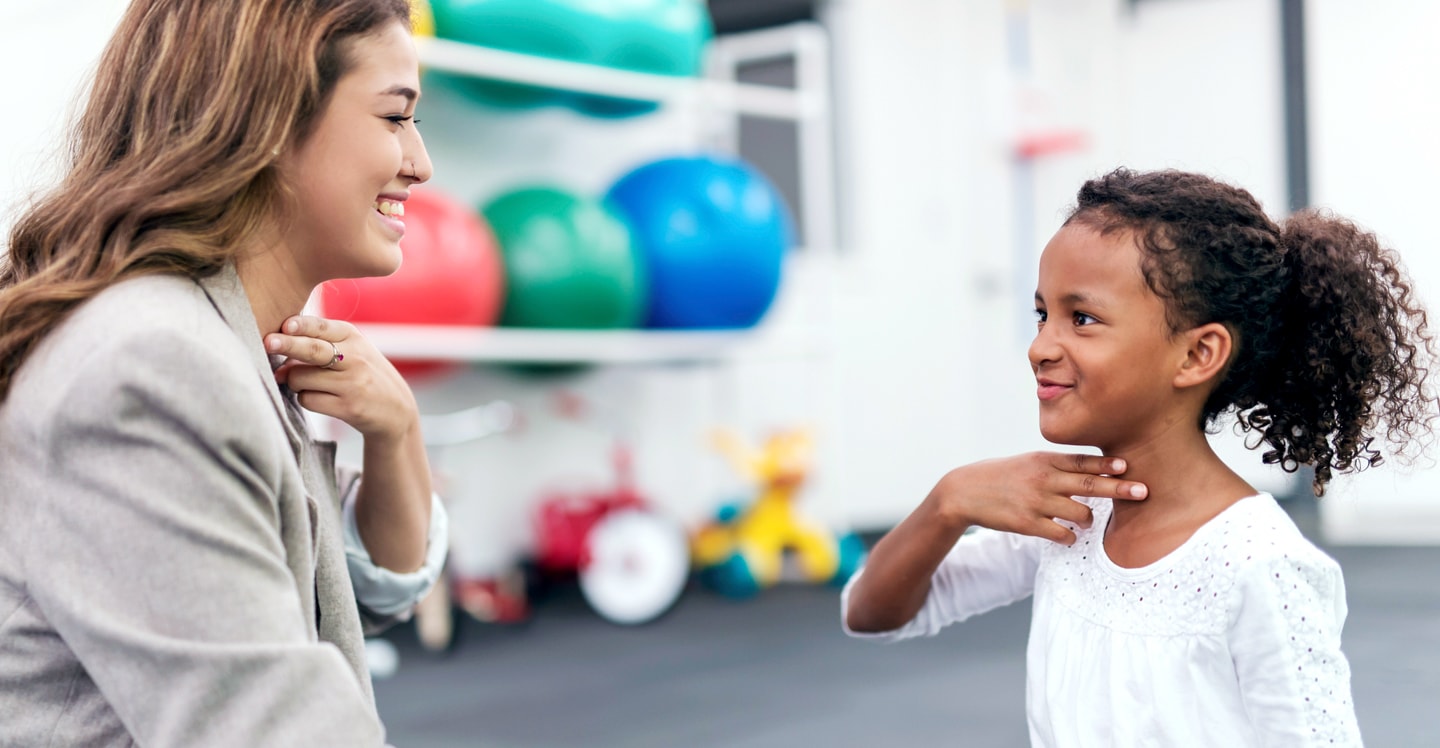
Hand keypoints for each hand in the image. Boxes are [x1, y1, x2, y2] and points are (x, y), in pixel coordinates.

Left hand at [264, 315, 418, 442]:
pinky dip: (305, 398)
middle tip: (266, 343)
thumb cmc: (363, 374)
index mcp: (354, 337)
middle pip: (311, 350)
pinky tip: (319, 398)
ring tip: (307, 383)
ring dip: (294, 381)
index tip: (284, 326)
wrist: (396, 409)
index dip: (301, 326)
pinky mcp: (348, 408)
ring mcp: (352, 384)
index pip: (322, 327)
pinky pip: (308, 400)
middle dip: (285, 345)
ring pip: (301, 378)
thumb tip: (278, 355)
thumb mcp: (352, 350)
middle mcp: (355, 358)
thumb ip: (319, 344)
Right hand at [932, 452, 1147, 545]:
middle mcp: (1043, 479)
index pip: (1082, 461)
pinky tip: (1068, 535)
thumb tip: (1093, 470)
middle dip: (1119, 488)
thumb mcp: (1028, 462)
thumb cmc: (1001, 476)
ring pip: (1080, 514)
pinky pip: (1062, 534)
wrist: (965, 491)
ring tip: (1085, 520)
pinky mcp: (1028, 523)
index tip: (1128, 466)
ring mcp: (1036, 502)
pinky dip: (1070, 537)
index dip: (1107, 464)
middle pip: (1089, 484)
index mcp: (1044, 460)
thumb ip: (1057, 466)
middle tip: (1144, 491)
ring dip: (1089, 519)